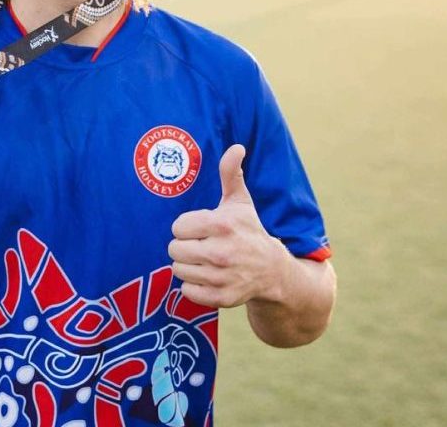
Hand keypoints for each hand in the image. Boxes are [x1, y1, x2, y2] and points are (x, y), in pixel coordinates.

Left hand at [168, 144, 287, 308]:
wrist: (273, 271)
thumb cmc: (249, 231)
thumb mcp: (240, 202)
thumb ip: (231, 174)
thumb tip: (236, 147)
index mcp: (222, 224)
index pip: (177, 226)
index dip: (187, 227)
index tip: (201, 229)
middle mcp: (222, 252)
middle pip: (174, 249)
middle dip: (185, 246)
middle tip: (201, 246)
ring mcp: (222, 278)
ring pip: (177, 270)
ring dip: (188, 266)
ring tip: (204, 261)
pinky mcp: (222, 299)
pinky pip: (187, 291)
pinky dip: (193, 286)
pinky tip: (208, 277)